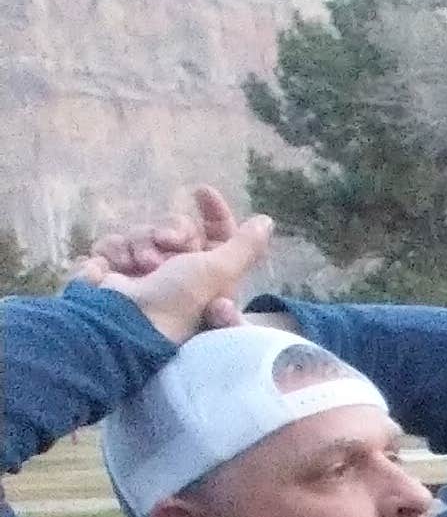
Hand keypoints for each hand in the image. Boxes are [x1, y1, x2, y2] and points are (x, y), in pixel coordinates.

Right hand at [75, 183, 275, 344]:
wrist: (121, 324)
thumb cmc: (177, 301)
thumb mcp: (219, 271)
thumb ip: (244, 246)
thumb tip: (265, 222)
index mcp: (210, 275)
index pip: (216, 235)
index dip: (214, 212)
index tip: (202, 192)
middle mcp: (178, 274)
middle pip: (176, 228)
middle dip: (171, 231)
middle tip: (167, 242)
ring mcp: (142, 273)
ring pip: (142, 233)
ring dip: (141, 244)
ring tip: (141, 266)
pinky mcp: (111, 272)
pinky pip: (112, 244)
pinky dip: (111, 252)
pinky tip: (111, 268)